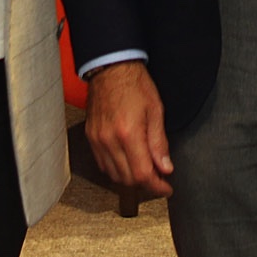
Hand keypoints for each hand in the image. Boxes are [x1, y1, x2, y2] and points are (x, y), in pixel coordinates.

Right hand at [86, 59, 172, 197]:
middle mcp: (109, 140)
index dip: (156, 186)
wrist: (111, 68)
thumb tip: (165, 167)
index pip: (142, 174)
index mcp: (128, 134)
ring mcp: (97, 140)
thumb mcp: (156, 110)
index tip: (166, 188)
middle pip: (127, 179)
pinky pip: (102, 164)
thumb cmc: (135, 84)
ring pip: (114, 175)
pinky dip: (116, 169)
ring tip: (146, 170)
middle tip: (160, 178)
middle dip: (146, 183)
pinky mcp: (91, 137)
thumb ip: (159, 143)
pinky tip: (128, 162)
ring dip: (131, 178)